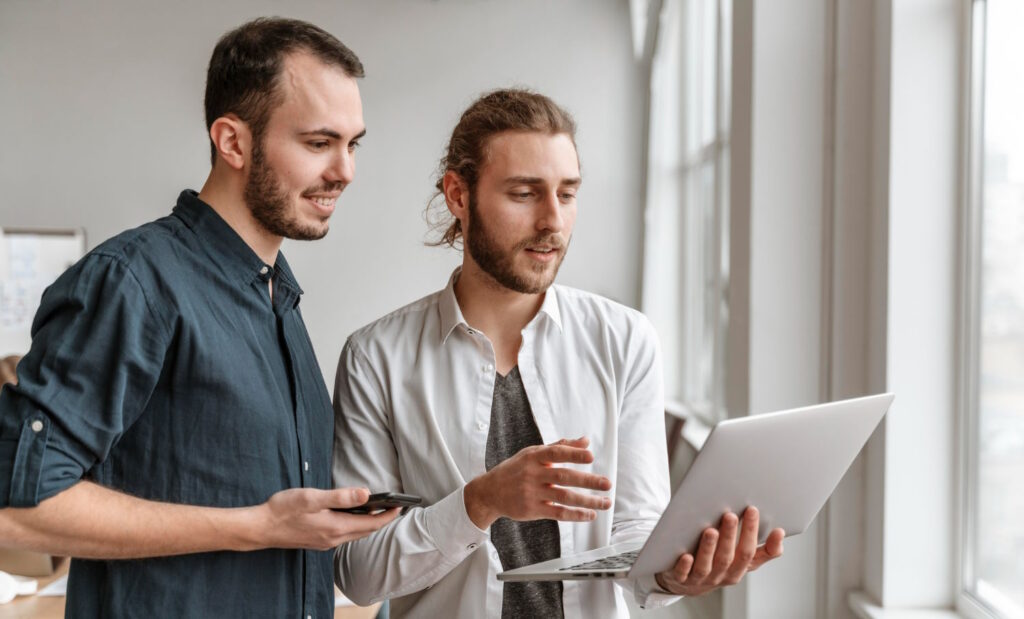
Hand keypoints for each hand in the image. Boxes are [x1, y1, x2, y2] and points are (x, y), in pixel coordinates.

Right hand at [247, 487, 398, 550]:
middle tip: (395, 507)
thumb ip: (340, 496)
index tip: (401, 505)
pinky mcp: (319, 541)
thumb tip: (366, 494)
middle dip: (382, 519)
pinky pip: (344, 535)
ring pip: (355, 534)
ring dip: (369, 523)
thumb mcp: (312, 497)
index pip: (371, 523)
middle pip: (366, 530)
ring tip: (379, 510)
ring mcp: (326, 542)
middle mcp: (334, 538)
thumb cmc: (283, 510)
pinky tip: (353, 516)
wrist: (261, 528)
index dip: (388, 515)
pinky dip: (355, 526)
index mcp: (336, 527)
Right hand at [464, 437, 612, 528]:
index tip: (591, 456)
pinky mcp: (532, 509)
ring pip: (564, 497)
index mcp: (534, 457)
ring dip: (588, 501)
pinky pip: (558, 513)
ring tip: (605, 502)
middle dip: (588, 481)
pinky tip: (590, 514)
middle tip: (607, 483)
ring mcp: (532, 493)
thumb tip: (585, 440)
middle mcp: (533, 474)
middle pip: (564, 476)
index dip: (574, 454)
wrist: (489, 492)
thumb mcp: (532, 453)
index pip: (556, 453)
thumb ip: (560, 446)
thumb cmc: (515, 470)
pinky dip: (576, 515)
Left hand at [654, 506, 783, 595]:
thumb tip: (780, 533)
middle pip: (727, 558)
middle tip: (730, 515)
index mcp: (737, 569)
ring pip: (706, 566)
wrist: (688, 583)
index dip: (751, 533)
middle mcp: (720, 575)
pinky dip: (685, 566)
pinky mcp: (679, 579)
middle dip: (730, 536)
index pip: (748, 552)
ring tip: (710, 530)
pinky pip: (682, 574)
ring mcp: (699, 578)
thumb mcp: (743, 560)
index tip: (753, 510)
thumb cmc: (720, 563)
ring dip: (708, 548)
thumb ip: (763, 550)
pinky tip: (686, 555)